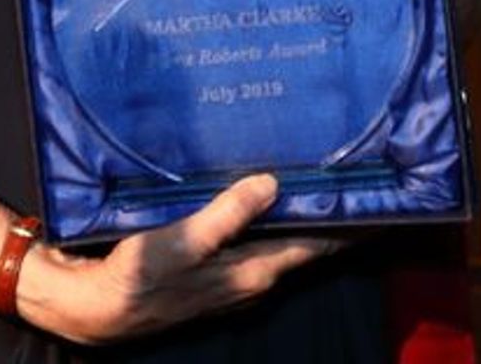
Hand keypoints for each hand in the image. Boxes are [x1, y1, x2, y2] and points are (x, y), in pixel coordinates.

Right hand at [20, 175, 331, 342]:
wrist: (103, 306)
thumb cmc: (144, 276)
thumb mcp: (184, 241)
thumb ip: (227, 215)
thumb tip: (273, 185)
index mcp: (254, 272)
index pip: (314, 246)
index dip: (345, 226)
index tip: (377, 202)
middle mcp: (252, 277)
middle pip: (301, 244)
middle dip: (326, 216)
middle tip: (347, 175)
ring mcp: (232, 276)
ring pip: (277, 241)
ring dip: (295, 216)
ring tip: (309, 177)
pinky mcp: (211, 268)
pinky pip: (250, 238)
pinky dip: (263, 218)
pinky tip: (254, 195)